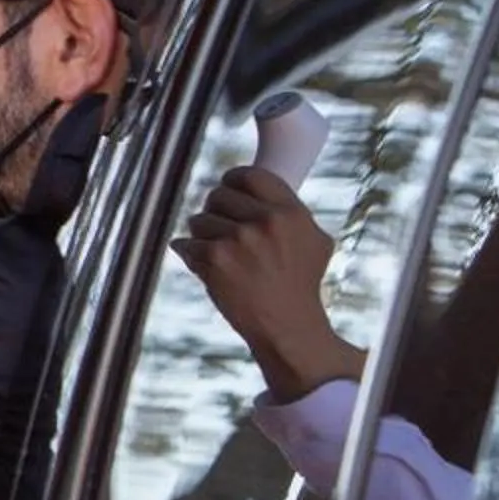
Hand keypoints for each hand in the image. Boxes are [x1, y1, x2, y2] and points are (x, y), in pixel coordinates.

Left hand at [172, 168, 362, 402]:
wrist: (286, 324)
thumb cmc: (299, 283)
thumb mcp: (312, 240)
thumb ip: (288, 211)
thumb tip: (255, 188)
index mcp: (290, 212)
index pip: (250, 175)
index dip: (232, 180)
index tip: (227, 190)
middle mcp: (266, 221)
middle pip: (218, 196)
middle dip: (214, 212)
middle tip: (220, 229)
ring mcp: (239, 239)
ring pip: (198, 220)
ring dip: (201, 236)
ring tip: (219, 255)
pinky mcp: (215, 258)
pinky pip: (186, 244)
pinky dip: (189, 254)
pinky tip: (203, 265)